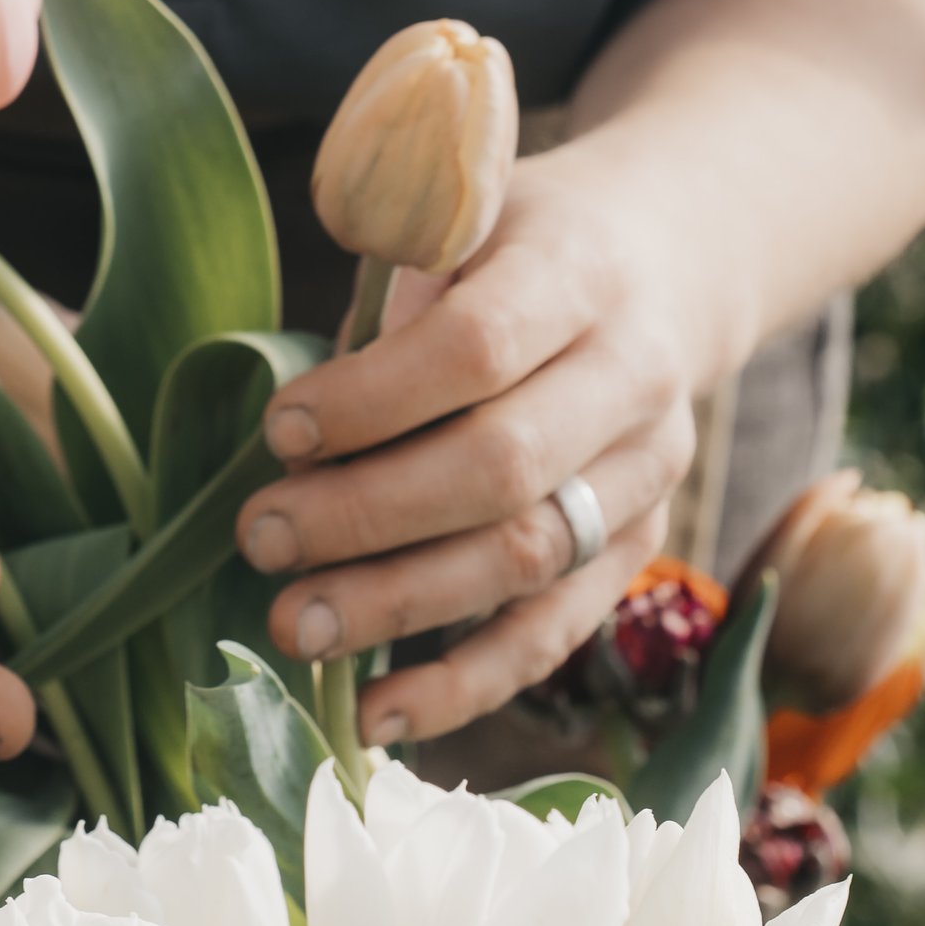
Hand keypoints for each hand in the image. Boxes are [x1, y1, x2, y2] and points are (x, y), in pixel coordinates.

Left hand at [233, 136, 695, 746]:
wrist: (663, 266)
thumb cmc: (519, 241)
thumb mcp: (462, 212)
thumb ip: (391, 279)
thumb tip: (308, 412)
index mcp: (578, 271)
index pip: (478, 347)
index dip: (372, 399)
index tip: (280, 430)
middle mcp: (632, 376)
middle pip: (501, 468)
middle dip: (366, 515)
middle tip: (261, 537)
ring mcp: (647, 473)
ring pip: (525, 561)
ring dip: (399, 605)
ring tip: (293, 624)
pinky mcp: (640, 547)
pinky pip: (553, 632)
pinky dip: (463, 685)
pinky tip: (373, 713)